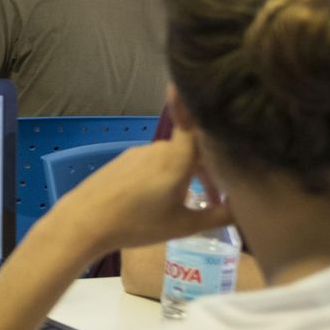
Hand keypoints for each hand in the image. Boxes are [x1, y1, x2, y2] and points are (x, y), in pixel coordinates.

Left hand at [44, 130, 232, 254]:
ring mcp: (138, 152)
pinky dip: (165, 174)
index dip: (211, 114)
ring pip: (172, 157)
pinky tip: (160, 198)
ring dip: (186, 173)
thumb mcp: (184, 225)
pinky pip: (152, 162)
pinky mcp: (122, 161)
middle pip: (192, 148)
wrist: (84, 221)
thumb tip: (244, 210)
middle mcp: (159, 147)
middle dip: (208, 169)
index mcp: (178, 156)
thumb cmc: (138, 223)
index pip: (199, 123)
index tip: (221, 103)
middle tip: (218, 196)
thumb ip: (218, 216)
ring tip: (189, 202)